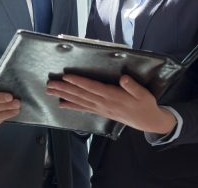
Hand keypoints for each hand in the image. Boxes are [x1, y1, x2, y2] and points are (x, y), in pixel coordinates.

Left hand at [46, 74, 175, 134]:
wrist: (147, 121)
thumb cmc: (145, 104)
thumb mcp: (143, 94)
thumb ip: (133, 86)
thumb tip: (124, 78)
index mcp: (112, 96)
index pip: (92, 87)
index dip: (79, 82)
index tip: (66, 77)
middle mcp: (103, 103)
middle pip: (81, 94)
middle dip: (64, 88)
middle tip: (50, 84)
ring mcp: (100, 109)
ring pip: (79, 101)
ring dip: (64, 95)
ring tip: (50, 91)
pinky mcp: (100, 112)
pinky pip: (83, 109)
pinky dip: (71, 106)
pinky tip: (61, 104)